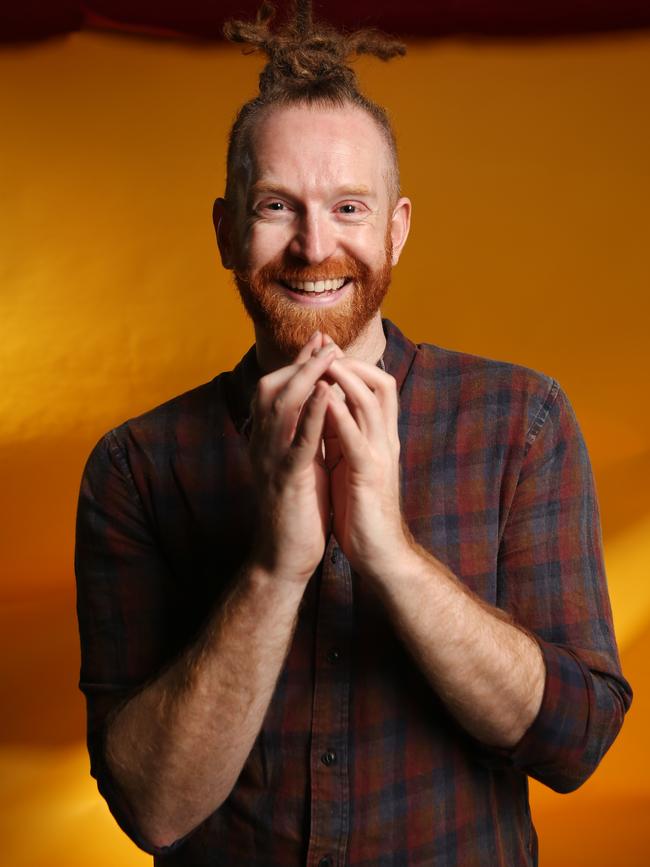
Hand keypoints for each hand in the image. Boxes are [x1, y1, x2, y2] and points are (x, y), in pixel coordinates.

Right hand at [249, 332, 335, 583]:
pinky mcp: (287, 479)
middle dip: (302, 362)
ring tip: (329, 355)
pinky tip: (326, 392)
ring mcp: (271, 460)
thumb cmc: (297, 510)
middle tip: (325, 340)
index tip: (320, 340)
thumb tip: (320, 407)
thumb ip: (304, 435)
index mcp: (266, 441)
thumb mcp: (301, 465)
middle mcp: (262, 444)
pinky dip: (311, 413)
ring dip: (307, 376)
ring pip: (282, 407)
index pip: (276, 390)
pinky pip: (298, 440)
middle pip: (273, 389)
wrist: (284, 557)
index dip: (298, 364)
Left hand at [323, 354, 412, 578]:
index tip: (327, 352)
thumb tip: (329, 408)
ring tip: (326, 362)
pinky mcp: (370, 475)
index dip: (354, 365)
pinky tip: (325, 402)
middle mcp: (385, 439)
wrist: (380, 552)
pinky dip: (342, 416)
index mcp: (379, 436)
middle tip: (326, 349)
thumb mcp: (353, 463)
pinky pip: (358, 439)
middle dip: (353, 362)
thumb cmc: (362, 508)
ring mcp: (380, 455)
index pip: (376, 386)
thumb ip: (346, 436)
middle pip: (381, 384)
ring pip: (372, 403)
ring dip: (348, 380)